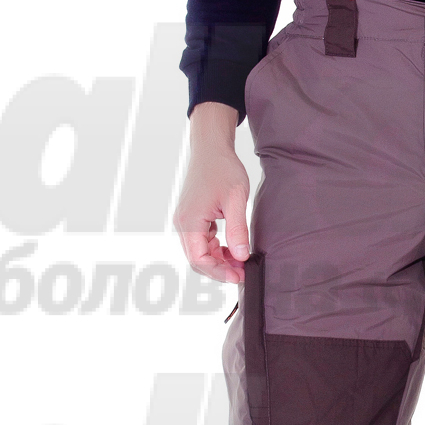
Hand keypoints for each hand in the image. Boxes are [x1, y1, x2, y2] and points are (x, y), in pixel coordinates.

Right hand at [173, 101, 252, 284]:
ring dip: (218, 259)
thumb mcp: (236, 199)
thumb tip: (241, 256)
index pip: (199, 259)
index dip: (219, 272)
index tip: (239, 276)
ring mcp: (185, 221)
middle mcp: (182, 223)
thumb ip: (238, 230)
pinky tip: (232, 248)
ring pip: (199, 251)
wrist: (211, 149)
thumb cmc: (222, 169)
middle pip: (197, 259)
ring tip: (241, 260)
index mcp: (189, 221)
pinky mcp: (191, 217)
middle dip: (219, 269)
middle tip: (242, 272)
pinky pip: (200, 241)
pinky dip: (216, 248)